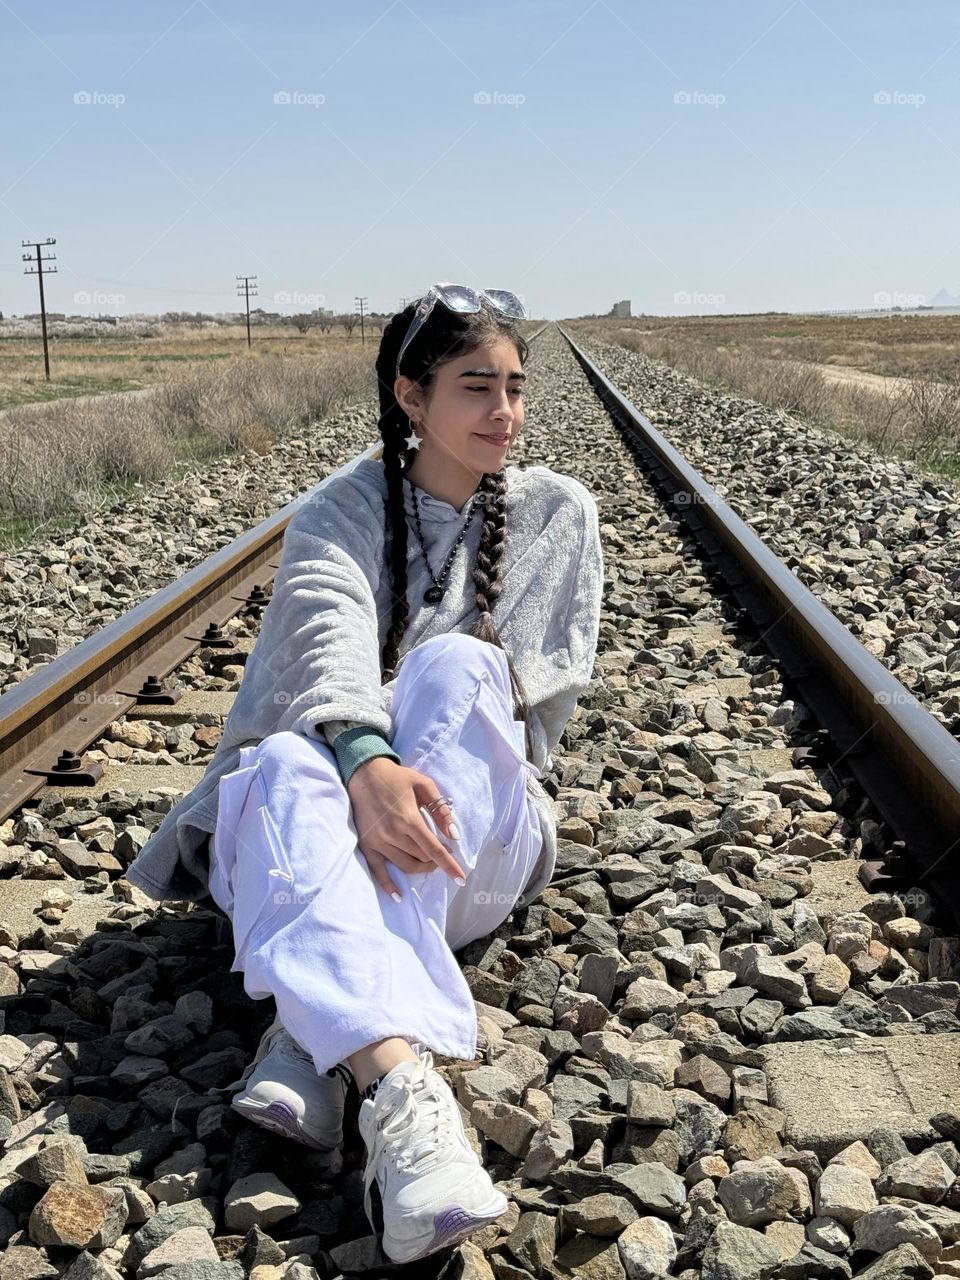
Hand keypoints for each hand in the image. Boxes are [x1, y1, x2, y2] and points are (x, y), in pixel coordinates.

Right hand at [346, 757, 463, 900]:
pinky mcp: (367, 844)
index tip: (461, 879)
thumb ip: (441, 810)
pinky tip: (398, 896)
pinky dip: (388, 885)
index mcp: (409, 819)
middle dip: (437, 860)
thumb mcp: (424, 785)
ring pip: (405, 865)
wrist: (364, 773)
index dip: (449, 865)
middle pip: (421, 858)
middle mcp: (393, 834)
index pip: (434, 849)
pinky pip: (378, 870)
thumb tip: (454, 835)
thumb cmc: (397, 778)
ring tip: (429, 862)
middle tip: (444, 853)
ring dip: (421, 867)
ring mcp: (378, 841)